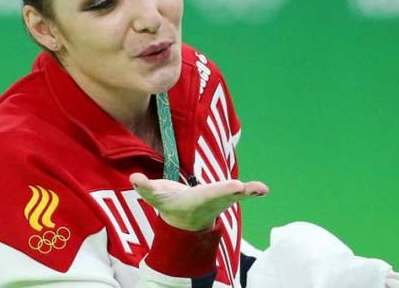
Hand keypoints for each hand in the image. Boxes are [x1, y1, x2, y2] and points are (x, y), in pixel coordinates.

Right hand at [129, 173, 267, 231]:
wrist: (185, 219)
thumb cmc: (169, 202)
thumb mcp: (155, 196)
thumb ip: (146, 187)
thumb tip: (134, 178)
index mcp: (193, 200)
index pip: (205, 194)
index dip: (216, 190)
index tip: (230, 186)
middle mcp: (209, 201)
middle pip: (222, 196)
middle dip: (230, 192)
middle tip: (242, 187)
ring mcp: (221, 200)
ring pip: (236, 196)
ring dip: (248, 193)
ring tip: (261, 189)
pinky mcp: (228, 195)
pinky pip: (242, 193)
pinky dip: (252, 192)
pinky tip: (264, 189)